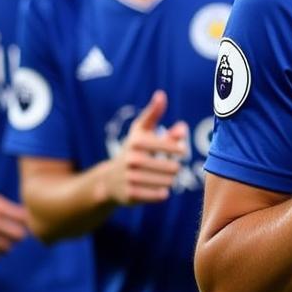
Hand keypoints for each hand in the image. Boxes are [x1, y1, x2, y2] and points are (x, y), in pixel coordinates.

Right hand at [0, 191, 28, 257]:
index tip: (22, 223)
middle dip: (18, 236)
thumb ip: (8, 208)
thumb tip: (30, 219)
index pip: (24, 219)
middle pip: (20, 236)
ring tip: (0, 239)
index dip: (26, 222)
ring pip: (8, 248)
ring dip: (7, 245)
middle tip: (13, 233)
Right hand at [105, 89, 187, 204]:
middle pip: (173, 167)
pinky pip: (159, 196)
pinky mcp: (130, 194)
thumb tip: (161, 95)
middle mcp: (131, 159)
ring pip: (168, 182)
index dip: (180, 149)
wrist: (109, 179)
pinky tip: (160, 189)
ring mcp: (130, 178)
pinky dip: (162, 193)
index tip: (181, 151)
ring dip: (170, 180)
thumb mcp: (142, 131)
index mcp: (137, 142)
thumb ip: (155, 115)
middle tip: (172, 167)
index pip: (171, 147)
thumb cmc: (133, 150)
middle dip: (175, 167)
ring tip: (165, 177)